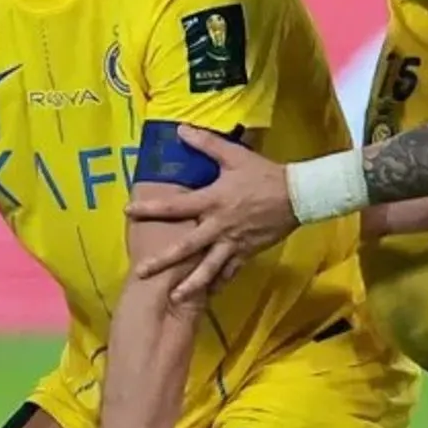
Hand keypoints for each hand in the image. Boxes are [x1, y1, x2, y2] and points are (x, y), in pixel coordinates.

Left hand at [124, 126, 299, 301]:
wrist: (299, 196)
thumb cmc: (264, 175)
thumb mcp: (234, 156)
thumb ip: (206, 143)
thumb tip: (180, 129)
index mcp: (212, 202)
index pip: (175, 207)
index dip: (151, 208)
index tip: (129, 212)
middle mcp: (219, 227)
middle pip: (186, 247)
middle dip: (163, 260)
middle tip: (141, 272)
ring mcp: (233, 243)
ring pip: (208, 268)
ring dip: (191, 284)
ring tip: (174, 298)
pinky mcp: (247, 253)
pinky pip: (230, 272)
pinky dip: (218, 283)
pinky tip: (208, 294)